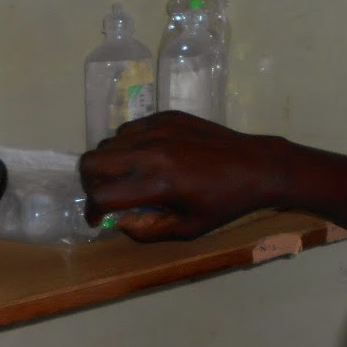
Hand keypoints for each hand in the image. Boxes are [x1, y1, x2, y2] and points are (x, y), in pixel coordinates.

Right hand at [79, 112, 287, 240]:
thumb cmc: (223, 204)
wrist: (255, 166)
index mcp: (157, 184)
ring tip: (130, 176)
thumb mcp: (186, 229)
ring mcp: (157, 129)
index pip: (100, 195)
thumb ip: (146, 230)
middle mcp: (151, 152)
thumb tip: (118, 221)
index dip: (92, 212)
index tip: (100, 219)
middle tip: (106, 194)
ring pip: (108, 143)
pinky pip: (130, 129)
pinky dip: (129, 146)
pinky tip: (150, 158)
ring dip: (110, 163)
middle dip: (90, 183)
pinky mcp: (166, 116)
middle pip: (90, 162)